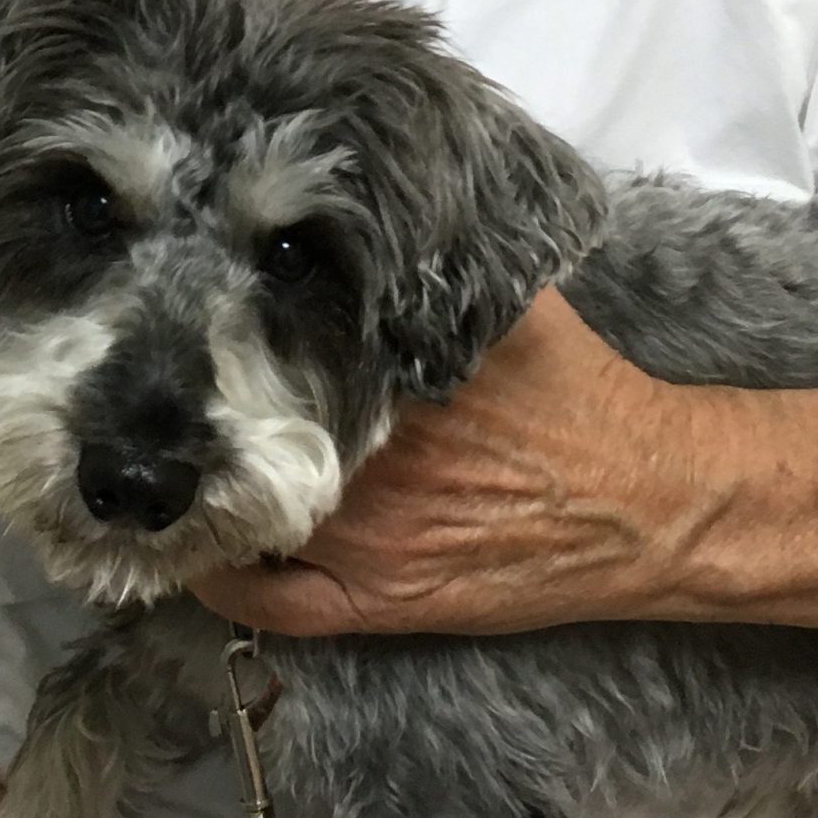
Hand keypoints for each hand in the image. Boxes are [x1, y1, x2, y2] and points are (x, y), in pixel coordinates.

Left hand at [193, 286, 685, 637]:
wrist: (649, 501)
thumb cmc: (582, 395)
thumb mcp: (514, 308)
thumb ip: (443, 269)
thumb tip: (382, 211)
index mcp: (389, 384)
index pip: (263, 361)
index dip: (215, 348)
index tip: (193, 332)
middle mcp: (366, 466)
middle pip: (243, 441)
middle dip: (204, 422)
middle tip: (168, 404)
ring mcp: (367, 546)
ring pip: (241, 524)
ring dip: (205, 499)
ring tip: (181, 474)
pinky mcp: (381, 606)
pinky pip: (272, 606)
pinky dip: (227, 582)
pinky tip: (213, 554)